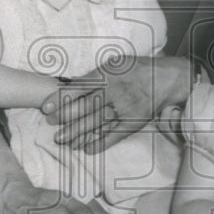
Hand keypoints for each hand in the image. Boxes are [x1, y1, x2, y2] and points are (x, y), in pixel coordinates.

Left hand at [41, 56, 186, 153]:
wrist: (168, 80)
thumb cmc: (137, 69)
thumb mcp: (115, 64)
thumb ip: (93, 75)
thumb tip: (69, 85)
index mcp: (108, 75)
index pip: (79, 87)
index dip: (61, 98)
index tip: (46, 107)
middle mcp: (116, 92)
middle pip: (86, 106)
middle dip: (66, 117)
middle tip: (51, 126)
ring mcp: (125, 109)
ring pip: (97, 123)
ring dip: (78, 133)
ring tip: (63, 141)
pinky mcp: (133, 122)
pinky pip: (114, 135)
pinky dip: (100, 143)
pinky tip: (86, 149)